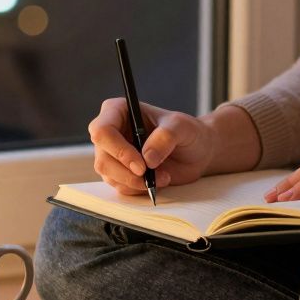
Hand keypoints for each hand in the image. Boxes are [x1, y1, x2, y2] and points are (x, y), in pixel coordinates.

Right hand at [87, 99, 216, 195]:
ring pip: (109, 175)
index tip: (141, 164)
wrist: (196, 152)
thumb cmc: (187, 132)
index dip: (118, 150)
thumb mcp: (181, 127)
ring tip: (162, 176)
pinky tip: (157, 180)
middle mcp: (110, 132)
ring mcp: (112, 154)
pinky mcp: (119, 172)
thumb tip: (147, 158)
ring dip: (136, 182)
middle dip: (126, 172)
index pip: (102, 131)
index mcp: (118, 111)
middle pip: (103, 158)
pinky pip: (120, 187)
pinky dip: (139, 188)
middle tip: (149, 175)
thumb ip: (165, 137)